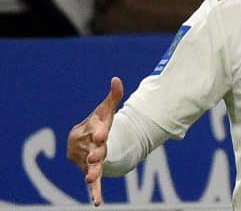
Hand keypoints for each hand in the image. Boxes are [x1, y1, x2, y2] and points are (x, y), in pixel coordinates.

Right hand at [67, 78, 123, 206]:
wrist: (86, 141)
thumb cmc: (99, 124)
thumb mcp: (106, 111)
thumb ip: (113, 97)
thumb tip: (117, 79)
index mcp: (89, 130)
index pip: (94, 130)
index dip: (99, 132)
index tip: (102, 134)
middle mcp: (85, 146)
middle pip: (91, 150)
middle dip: (95, 152)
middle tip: (98, 155)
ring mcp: (86, 161)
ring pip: (90, 167)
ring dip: (92, 173)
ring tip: (90, 179)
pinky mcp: (90, 172)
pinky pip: (93, 183)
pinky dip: (95, 192)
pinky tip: (97, 202)